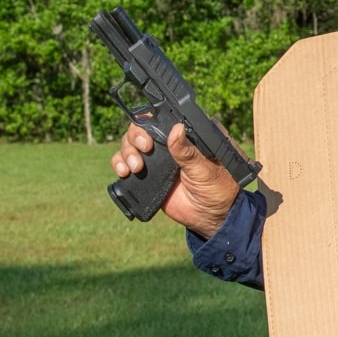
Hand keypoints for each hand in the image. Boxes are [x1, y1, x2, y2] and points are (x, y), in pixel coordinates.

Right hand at [111, 122, 239, 238]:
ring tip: (135, 167)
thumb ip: (188, 152)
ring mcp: (157, 159)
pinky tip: (123, 171)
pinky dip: (119, 163)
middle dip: (136, 137)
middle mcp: (170, 143)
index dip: (151, 122)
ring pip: (130, 144)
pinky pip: (126, 163)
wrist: (211, 217)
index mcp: (188, 136)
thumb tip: (176, 129)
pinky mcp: (148, 174)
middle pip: (142, 129)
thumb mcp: (205, 169)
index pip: (164, 119)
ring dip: (126, 151)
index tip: (150, 138)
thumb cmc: (217, 189)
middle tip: (144, 149)